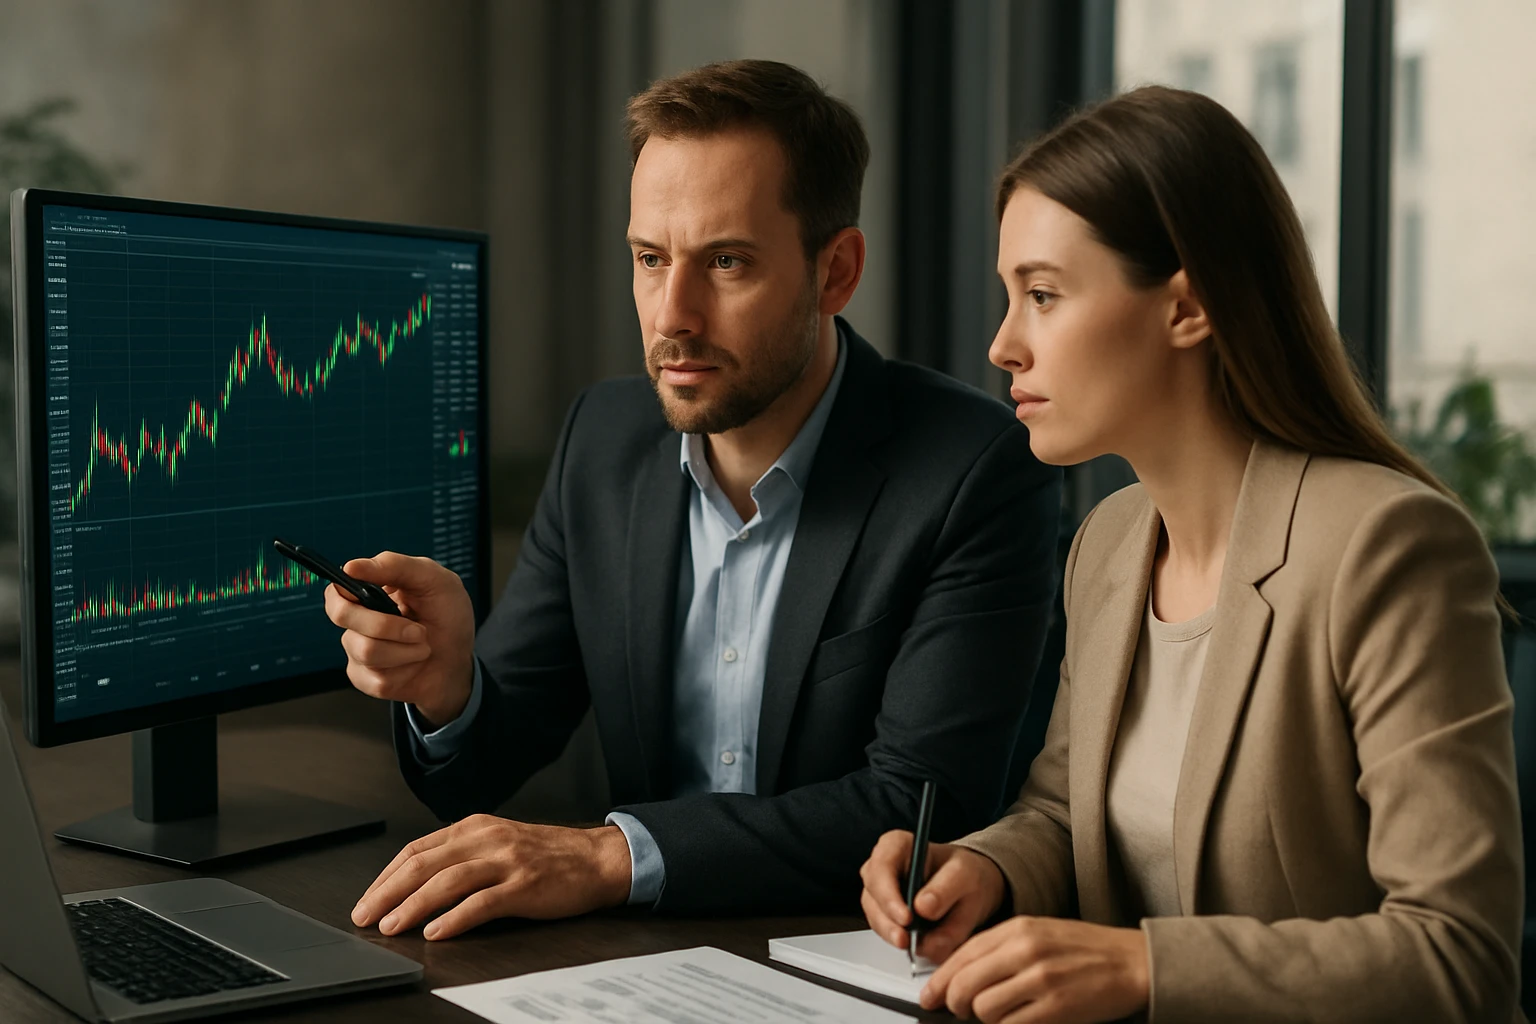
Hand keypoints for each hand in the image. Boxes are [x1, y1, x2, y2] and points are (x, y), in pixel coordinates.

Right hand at [323, 551, 475, 726]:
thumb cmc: (448, 615)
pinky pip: (378, 679)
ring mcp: (358, 650)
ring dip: (407, 649)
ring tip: (422, 646)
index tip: (371, 595)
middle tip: (418, 629)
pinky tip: (414, 664)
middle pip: (343, 615)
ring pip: (366, 650)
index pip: (336, 590)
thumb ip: (395, 566)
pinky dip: (407, 670)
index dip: (345, 592)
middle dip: (387, 623)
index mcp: (369, 591)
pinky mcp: (366, 679)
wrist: (461, 658)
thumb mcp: (433, 580)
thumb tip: (351, 566)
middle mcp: (358, 620)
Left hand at [350, 814, 632, 939]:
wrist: (598, 858)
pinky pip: (482, 903)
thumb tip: (418, 882)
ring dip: (413, 905)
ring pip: (447, 881)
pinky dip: (454, 918)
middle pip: (425, 863)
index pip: (418, 849)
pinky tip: (437, 931)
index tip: (368, 898)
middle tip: (366, 915)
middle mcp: (488, 839)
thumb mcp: (500, 843)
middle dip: (388, 891)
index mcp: (476, 827)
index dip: (387, 875)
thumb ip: (464, 855)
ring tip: (392, 926)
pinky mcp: (525, 886)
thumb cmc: (550, 855)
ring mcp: (507, 861)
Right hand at [860, 832, 1006, 963]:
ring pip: (874, 915)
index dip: (888, 892)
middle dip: (887, 919)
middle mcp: (882, 867)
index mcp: (897, 846)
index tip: (906, 917)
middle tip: (905, 939)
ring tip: (910, 945)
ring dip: (890, 932)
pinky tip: (912, 944)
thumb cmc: (963, 872)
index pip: (881, 866)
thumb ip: (946, 889)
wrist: (968, 887)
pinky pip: (884, 929)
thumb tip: (923, 909)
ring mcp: (880, 892)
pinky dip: (896, 939)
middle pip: (872, 893)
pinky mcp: (885, 914)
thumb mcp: (964, 874)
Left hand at [921, 916, 1148, 1022]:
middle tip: (961, 1010)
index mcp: (1018, 929)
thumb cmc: (1086, 949)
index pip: (963, 954)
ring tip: (1000, 1013)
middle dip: (955, 1003)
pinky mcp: (1055, 1008)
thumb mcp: (1039, 933)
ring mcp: (1040, 980)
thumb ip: (1001, 949)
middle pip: (965, 984)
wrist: (1132, 962)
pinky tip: (1018, 1020)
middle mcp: (1025, 951)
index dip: (941, 979)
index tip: (931, 994)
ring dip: (985, 1018)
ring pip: (984, 1009)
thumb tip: (961, 973)